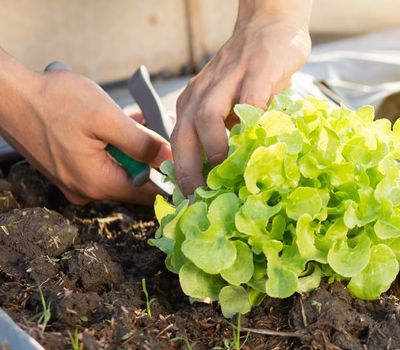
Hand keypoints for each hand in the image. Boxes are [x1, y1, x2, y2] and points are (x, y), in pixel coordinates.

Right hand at [0, 67, 171, 204]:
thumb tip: (170, 159)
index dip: (170, 178)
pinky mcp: (65, 169)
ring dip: (130, 145)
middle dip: (149, 154)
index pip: (149, 195)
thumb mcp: (107, 119)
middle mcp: (85, 190)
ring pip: (118, 167)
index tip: (184, 159)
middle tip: (155, 125)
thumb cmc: (53, 101)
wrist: (7, 94)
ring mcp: (73, 181)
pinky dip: (111, 144)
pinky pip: (99, 161)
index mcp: (98, 183)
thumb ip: (142, 144)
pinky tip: (115, 122)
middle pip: (135, 180)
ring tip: (135, 118)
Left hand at [172, 0, 310, 195]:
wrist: (268, 25)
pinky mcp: (256, 73)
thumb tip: (232, 174)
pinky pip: (249, 102)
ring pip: (207, 118)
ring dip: (214, 148)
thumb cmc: (252, 69)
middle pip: (184, 135)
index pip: (178, 144)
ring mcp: (228, 81)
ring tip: (226, 169)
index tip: (190, 203)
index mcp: (193, 103)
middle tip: (201, 198)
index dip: (182, 176)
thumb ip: (228, 130)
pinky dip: (252, 125)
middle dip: (189, 171)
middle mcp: (202, 93)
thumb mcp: (230, 101)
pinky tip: (261, 143)